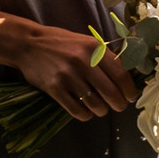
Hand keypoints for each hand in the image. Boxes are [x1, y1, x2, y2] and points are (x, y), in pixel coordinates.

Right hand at [6, 18, 138, 122]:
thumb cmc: (60, 43)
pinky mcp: (55, 89)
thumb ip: (104, 56)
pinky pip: (77, 111)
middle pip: (112, 93)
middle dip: (119, 104)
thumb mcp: (86, 42)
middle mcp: (83, 62)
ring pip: (96, 105)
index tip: (130, 96)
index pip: (121, 74)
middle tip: (118, 106)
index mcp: (94, 48)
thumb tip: (126, 76)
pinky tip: (85, 111)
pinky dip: (85, 115)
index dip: (130, 90)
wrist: (28, 44)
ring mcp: (68, 76)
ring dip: (102, 110)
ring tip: (100, 108)